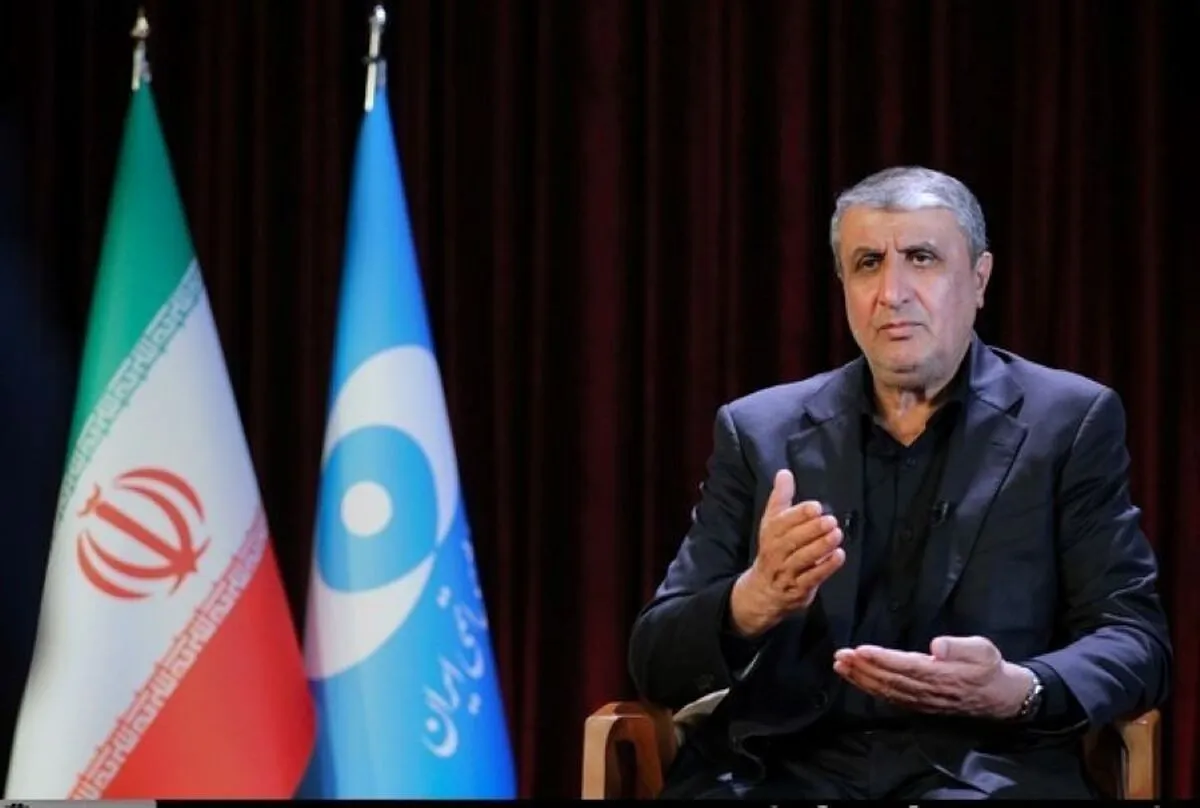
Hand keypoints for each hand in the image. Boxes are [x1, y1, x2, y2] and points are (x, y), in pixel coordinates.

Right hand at [728, 470, 844, 637]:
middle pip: (792, 541)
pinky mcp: (798, 589)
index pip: (781, 523)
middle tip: (831, 520)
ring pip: (802, 559)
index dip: (799, 515)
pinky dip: (825, 567)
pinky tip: (839, 556)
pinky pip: (812, 578)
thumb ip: (780, 498)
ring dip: (820, 547)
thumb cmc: (773, 551)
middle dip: (812, 530)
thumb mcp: (772, 524)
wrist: (762, 591)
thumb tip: (784, 472)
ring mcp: (786, 572)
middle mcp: (776, 553)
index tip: (816, 507)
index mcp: (770, 534)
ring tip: (837, 534)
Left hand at [833, 635, 1032, 719]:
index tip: (860, 650)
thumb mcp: (982, 650)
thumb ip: (959, 647)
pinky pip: (890, 697)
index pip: (905, 666)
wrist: (998, 697)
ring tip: (841, 665)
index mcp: (941, 675)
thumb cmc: (988, 667)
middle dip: (863, 668)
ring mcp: (921, 700)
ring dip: (861, 679)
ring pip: (886, 690)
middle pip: (889, 680)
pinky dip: (870, 688)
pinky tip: (856, 678)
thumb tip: (936, 646)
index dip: (881, 660)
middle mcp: (927, 691)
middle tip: (841, 655)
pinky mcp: (918, 704)